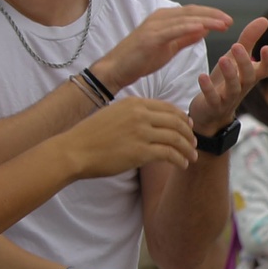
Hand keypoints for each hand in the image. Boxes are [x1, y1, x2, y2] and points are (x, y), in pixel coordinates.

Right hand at [59, 97, 196, 177]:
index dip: (182, 118)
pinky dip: (180, 159)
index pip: (168, 107)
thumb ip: (132, 115)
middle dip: (189, 134)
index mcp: (133, 103)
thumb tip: (150, 122)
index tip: (188, 127)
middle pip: (177, 121)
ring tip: (191, 157)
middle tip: (194, 144)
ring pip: (177, 138)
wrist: (74, 150)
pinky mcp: (140, 151)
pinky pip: (169, 154)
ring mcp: (141, 132)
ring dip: (188, 148)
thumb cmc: (89, 136)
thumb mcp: (112, 114)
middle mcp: (140, 114)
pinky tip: (182, 165)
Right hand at [89, 4, 229, 94]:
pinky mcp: (150, 37)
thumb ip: (185, 38)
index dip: (211, 14)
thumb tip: (204, 30)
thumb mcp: (168, 48)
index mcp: (164, 19)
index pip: (192, 12)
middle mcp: (159, 18)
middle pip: (191, 11)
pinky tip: (204, 28)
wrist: (116, 69)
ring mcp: (154, 26)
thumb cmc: (140, 60)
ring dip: (207, 20)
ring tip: (223, 24)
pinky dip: (189, 27)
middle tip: (230, 20)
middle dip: (213, 15)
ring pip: (185, 18)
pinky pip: (174, 30)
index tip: (227, 20)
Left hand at [189, 15, 267, 135]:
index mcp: (250, 76)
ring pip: (233, 87)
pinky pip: (212, 98)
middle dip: (244, 62)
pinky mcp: (213, 105)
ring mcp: (228, 98)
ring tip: (222, 59)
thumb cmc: (225, 80)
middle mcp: (242, 87)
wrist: (210, 112)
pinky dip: (208, 88)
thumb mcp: (236, 58)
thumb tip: (264, 19)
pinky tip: (201, 76)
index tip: (267, 47)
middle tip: (237, 46)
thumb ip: (249, 40)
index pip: (266, 70)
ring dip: (229, 73)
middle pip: (248, 77)